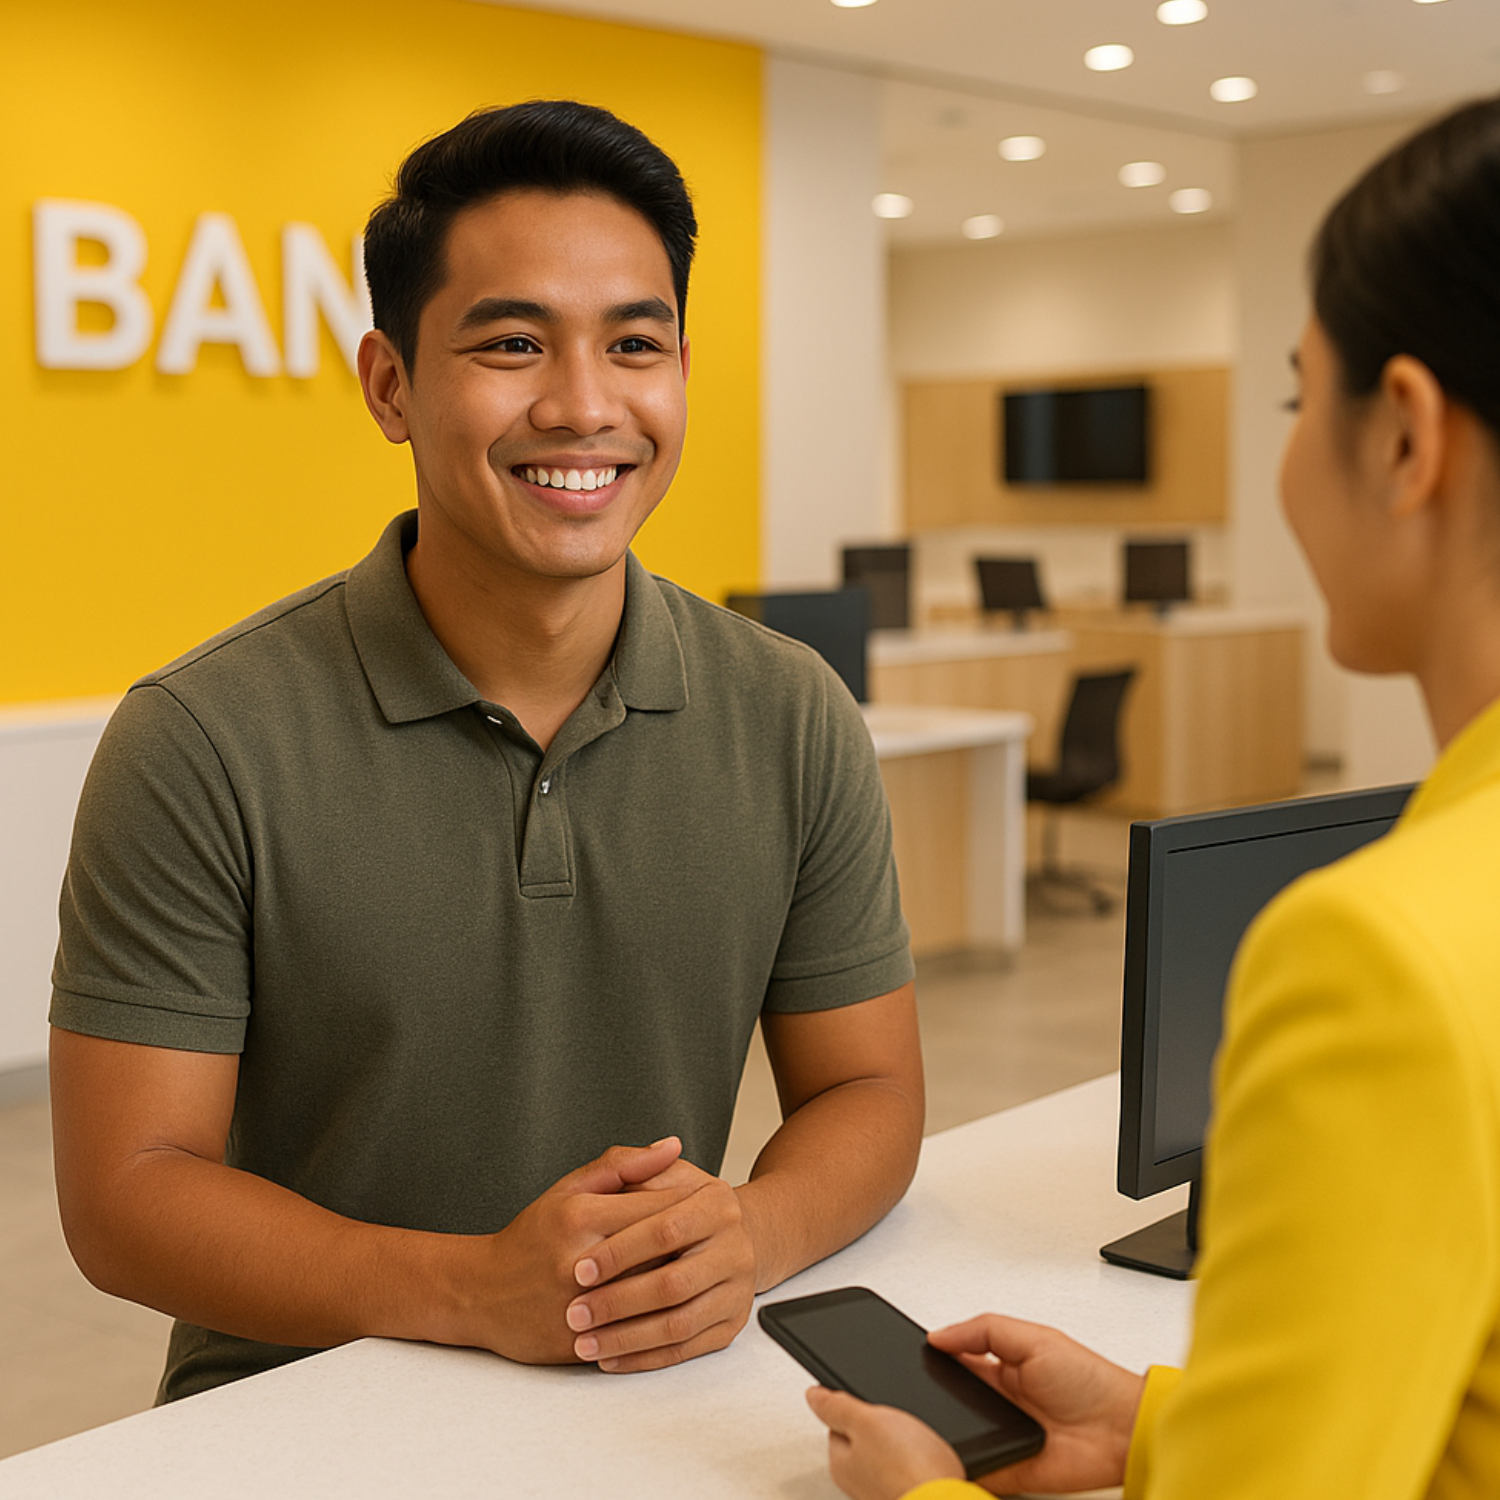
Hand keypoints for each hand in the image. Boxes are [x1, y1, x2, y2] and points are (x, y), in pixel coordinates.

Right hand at [470, 1137, 695, 1363]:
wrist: (481, 1293)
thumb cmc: (531, 1237)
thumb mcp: (569, 1188)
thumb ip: (622, 1165)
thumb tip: (673, 1146)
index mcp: (579, 1215)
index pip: (656, 1208)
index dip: (692, 1208)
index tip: (712, 1207)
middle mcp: (578, 1259)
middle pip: (660, 1252)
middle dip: (695, 1246)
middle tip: (719, 1242)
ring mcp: (579, 1305)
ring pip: (653, 1295)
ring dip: (684, 1284)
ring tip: (704, 1273)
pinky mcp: (579, 1341)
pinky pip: (635, 1333)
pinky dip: (660, 1322)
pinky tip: (677, 1309)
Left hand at [563, 1154, 757, 1371]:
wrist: (727, 1241)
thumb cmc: (680, 1210)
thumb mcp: (663, 1179)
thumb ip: (643, 1165)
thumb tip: (660, 1149)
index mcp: (717, 1205)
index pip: (665, 1229)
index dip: (620, 1251)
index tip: (580, 1269)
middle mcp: (735, 1247)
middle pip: (672, 1283)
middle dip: (618, 1303)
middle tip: (575, 1314)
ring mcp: (737, 1290)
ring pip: (678, 1324)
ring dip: (626, 1338)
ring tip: (585, 1342)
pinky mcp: (730, 1325)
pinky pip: (686, 1350)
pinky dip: (645, 1358)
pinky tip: (611, 1357)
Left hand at [806, 1386, 964, 1499]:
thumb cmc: (908, 1468)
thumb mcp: (866, 1421)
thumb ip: (837, 1406)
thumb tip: (812, 1395)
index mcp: (840, 1463)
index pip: (839, 1424)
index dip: (860, 1410)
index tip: (873, 1408)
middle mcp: (859, 1483)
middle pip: (868, 1440)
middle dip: (886, 1428)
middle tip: (901, 1428)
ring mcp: (885, 1490)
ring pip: (893, 1454)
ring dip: (907, 1446)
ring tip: (919, 1445)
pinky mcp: (909, 1493)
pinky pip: (913, 1468)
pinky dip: (921, 1461)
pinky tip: (930, 1461)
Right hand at [928, 1314, 1144, 1494]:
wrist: (1121, 1430)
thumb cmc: (1090, 1379)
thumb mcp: (1035, 1338)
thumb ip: (985, 1331)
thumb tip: (939, 1336)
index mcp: (1002, 1366)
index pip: (956, 1361)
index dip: (935, 1359)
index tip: (909, 1357)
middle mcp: (999, 1401)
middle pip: (952, 1399)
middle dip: (934, 1398)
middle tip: (915, 1396)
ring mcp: (1003, 1436)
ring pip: (959, 1435)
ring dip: (946, 1432)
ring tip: (930, 1427)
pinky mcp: (1009, 1469)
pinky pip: (978, 1468)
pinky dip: (963, 1465)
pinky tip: (951, 1456)